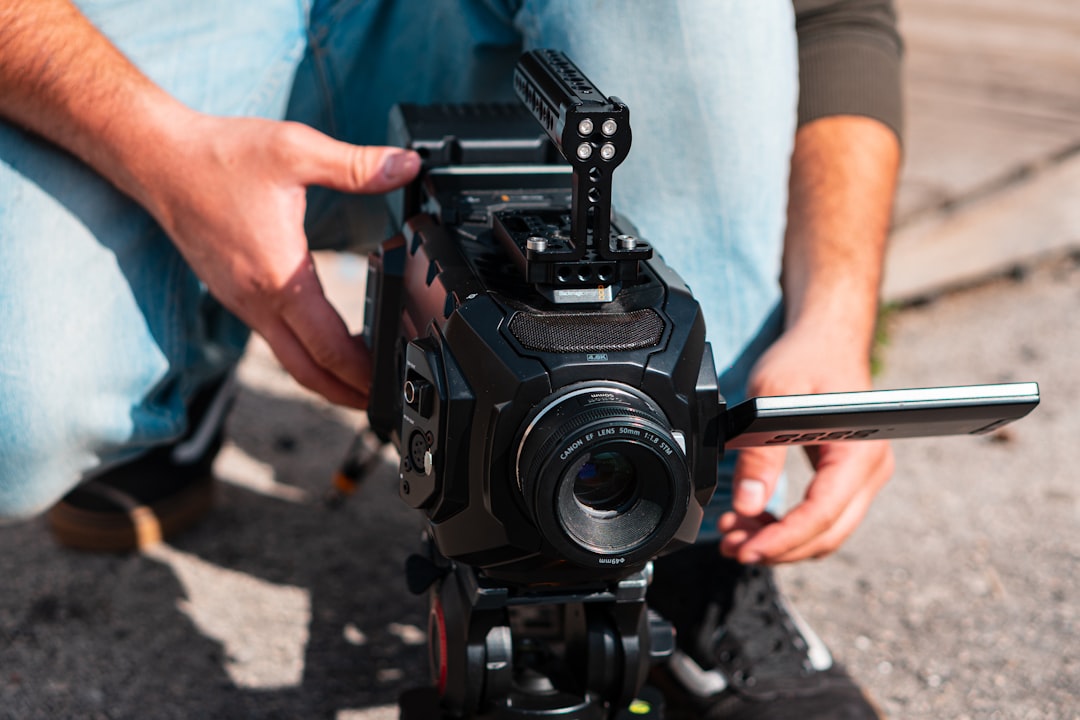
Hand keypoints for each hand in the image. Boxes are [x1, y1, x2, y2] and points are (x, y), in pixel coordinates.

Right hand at [141, 114, 420, 407]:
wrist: (157, 159)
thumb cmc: (219, 157)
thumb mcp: (296, 150)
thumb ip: (357, 164)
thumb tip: (408, 167)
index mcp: (279, 277)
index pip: (328, 347)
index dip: (363, 373)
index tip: (390, 383)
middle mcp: (257, 300)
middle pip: (307, 371)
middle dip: (345, 392)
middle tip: (380, 400)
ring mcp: (241, 301)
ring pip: (288, 357)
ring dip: (324, 373)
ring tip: (361, 376)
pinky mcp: (232, 293)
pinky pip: (273, 336)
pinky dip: (302, 350)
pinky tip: (322, 337)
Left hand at [719, 325, 894, 563]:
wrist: (827, 340)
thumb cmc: (807, 358)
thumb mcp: (772, 395)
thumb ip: (761, 452)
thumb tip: (749, 503)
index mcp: (859, 451)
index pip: (823, 514)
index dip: (783, 540)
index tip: (747, 549)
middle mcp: (870, 469)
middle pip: (827, 533)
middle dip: (778, 549)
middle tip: (733, 548)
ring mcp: (862, 477)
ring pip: (824, 532)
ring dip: (780, 542)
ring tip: (735, 536)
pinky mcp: (847, 478)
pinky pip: (821, 516)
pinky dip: (788, 526)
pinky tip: (754, 520)